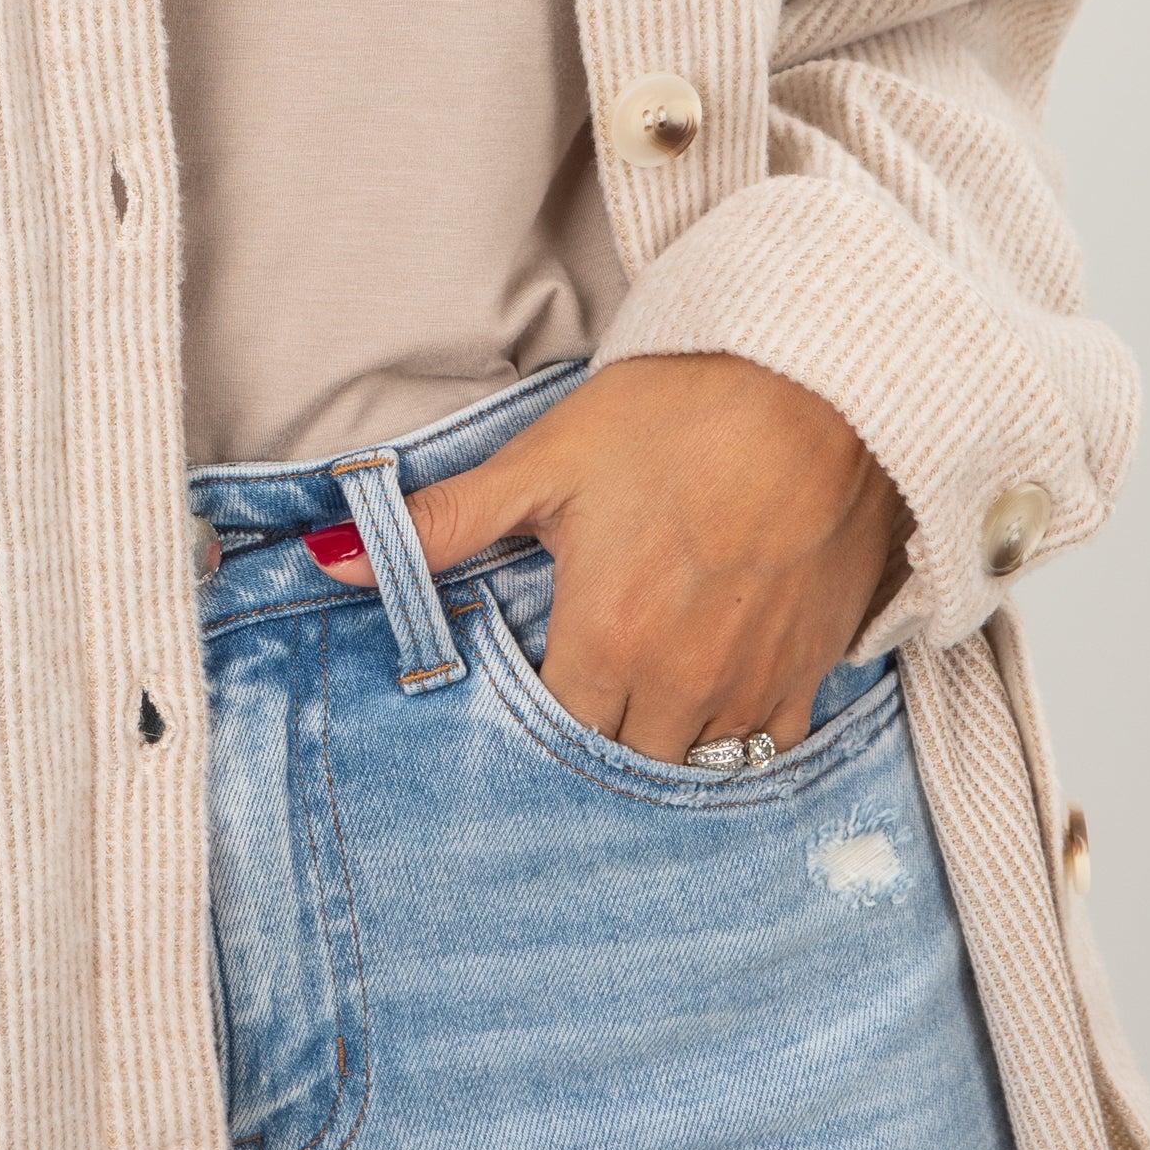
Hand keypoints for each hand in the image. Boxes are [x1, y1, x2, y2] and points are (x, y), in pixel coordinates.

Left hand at [387, 355, 905, 762]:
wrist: (822, 385)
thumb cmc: (679, 414)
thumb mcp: (546, 460)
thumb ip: (442, 525)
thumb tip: (328, 560)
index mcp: (607, 640)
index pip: (550, 734)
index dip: (533, 713)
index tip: (530, 680)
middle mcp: (680, 684)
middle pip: (620, 759)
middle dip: (596, 732)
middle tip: (585, 684)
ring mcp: (753, 684)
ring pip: (693, 764)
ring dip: (664, 738)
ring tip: (644, 690)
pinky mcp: (813, 668)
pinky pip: (766, 745)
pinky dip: (735, 731)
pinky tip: (715, 687)